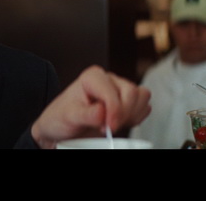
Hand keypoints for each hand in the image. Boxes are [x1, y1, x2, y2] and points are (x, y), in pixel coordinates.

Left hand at [30, 65, 150, 148]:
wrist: (62, 128)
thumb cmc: (61, 118)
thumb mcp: (68, 117)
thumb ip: (86, 114)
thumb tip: (102, 112)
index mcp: (92, 77)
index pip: (113, 92)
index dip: (114, 111)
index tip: (107, 128)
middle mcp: (108, 80)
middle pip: (132, 92)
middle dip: (124, 114)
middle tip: (109, 128)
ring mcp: (119, 89)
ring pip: (142, 96)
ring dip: (132, 114)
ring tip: (113, 124)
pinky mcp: (127, 101)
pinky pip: (144, 106)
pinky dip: (137, 117)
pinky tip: (120, 123)